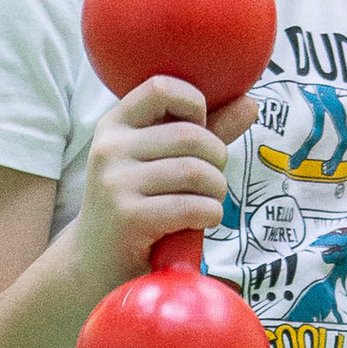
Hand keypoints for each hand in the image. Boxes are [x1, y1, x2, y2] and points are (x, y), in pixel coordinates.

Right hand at [73, 75, 257, 297]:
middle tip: (212, 180)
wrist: (95, 260)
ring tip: (208, 202)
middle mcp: (110, 149)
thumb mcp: (162, 162)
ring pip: (196, 172)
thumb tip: (251, 103)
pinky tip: (203, 220)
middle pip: (190, 136)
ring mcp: (115, 183)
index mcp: (115, 125)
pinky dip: (210, 214)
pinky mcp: (128, 218)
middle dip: (217, 160)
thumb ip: (205, 132)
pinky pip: (192, 206)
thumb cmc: (138, 204)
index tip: (199, 128)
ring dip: (217, 191)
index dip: (194, 104)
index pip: (160, 87)